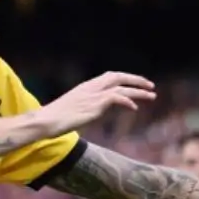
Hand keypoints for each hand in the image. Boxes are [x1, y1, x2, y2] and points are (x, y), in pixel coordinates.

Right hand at [36, 71, 158, 136]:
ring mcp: (92, 95)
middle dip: (135, 79)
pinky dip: (127, 101)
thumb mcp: (74, 110)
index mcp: (85, 87)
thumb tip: (95, 113)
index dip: (124, 79)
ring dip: (138, 91)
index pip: (109, 77)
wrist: (46, 121)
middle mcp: (90, 88)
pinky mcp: (94, 105)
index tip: (136, 83)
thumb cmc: (55, 120)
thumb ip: (87, 108)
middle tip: (151, 85)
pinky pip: (115, 98)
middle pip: (117, 76)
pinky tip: (134, 108)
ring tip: (152, 96)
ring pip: (120, 87)